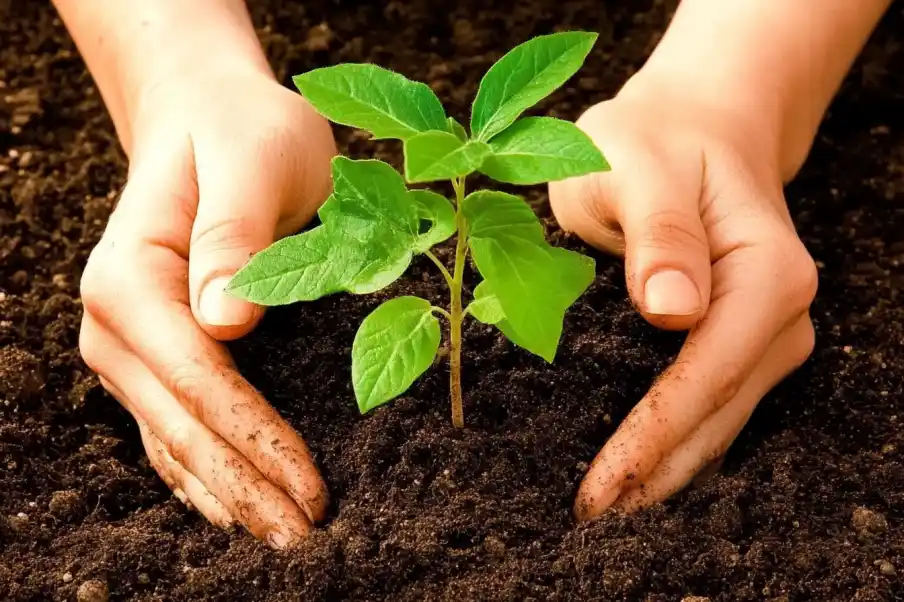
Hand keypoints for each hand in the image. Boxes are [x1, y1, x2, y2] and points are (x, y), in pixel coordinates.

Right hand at [78, 66, 336, 545]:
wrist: (212, 121)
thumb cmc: (243, 133)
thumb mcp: (253, 159)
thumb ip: (235, 235)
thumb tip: (226, 323)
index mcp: (130, 278)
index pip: (196, 376)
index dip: (252, 436)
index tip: (308, 484)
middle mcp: (115, 322)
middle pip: (182, 423)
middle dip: (244, 483)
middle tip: (304, 535)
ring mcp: (131, 348)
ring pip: (174, 439)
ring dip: (227, 493)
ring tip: (280, 537)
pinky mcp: (157, 358)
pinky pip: (172, 430)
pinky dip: (202, 474)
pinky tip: (233, 508)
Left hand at [550, 79, 817, 516]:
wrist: (692, 128)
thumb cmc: (655, 142)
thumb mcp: (638, 164)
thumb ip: (659, 232)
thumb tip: (672, 311)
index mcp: (766, 273)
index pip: (707, 375)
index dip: (653, 438)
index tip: (601, 486)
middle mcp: (780, 311)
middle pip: (717, 413)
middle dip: (656, 472)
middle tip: (591, 520)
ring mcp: (766, 331)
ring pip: (720, 422)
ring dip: (667, 472)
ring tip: (611, 514)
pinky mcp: (741, 340)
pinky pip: (713, 406)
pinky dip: (678, 445)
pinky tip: (641, 474)